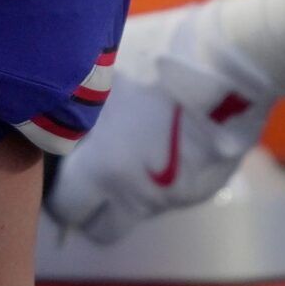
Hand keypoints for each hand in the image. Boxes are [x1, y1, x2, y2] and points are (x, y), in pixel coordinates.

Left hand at [48, 2, 276, 243]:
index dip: (59, 196)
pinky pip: (174, 192)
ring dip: (129, 191)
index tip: (57, 175)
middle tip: (87, 176)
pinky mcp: (210, 185)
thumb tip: (49, 112)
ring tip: (129, 148)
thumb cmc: (155, 56)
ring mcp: (179, 194)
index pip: (68, 210)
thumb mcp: (98, 78)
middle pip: (103, 229)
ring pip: (140, 210)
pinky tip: (165, 138)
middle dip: (91, 209)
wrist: (235, 58)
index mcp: (104, 168)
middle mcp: (140, 194)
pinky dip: (164, 176)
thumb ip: (73, 108)